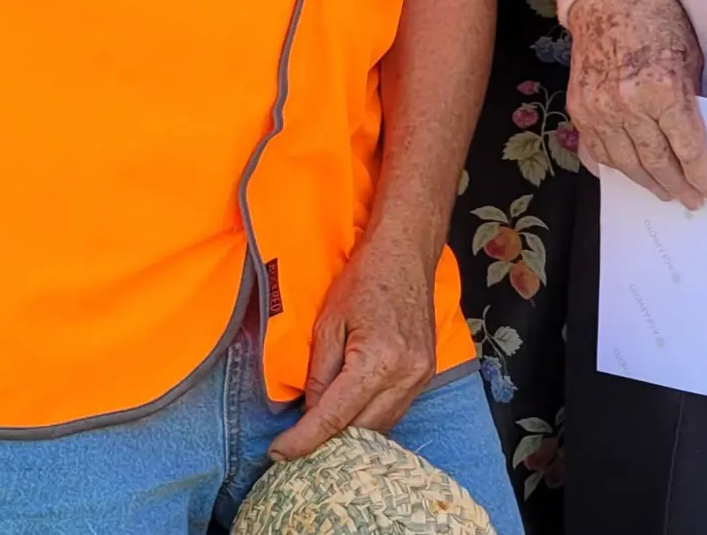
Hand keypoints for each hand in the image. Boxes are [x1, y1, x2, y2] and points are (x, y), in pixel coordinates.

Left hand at [270, 233, 437, 459]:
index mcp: (378, 360)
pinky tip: (350, 414)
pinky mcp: (426, 374)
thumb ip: (318, 373)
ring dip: (350, 434)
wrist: (406, 253)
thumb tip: (310, 411)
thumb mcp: (328, 324)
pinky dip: (370, 419)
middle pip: (361, 431)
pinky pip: (395, 412)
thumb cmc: (365, 279)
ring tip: (319, 432)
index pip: (335, 416)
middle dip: (326, 442)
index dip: (304, 440)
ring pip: (381, 428)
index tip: (279, 453)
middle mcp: (405, 375)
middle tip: (294, 443)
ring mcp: (421, 377)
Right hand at [566, 0, 706, 208]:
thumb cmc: (656, 18)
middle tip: (694, 199)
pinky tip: (634, 174)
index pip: (687, 147)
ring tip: (667, 194)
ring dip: (650, 183)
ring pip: (627, 164)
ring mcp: (599, 109)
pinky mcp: (580, 108)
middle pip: (658, 162)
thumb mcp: (689, 54)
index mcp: (661, 88)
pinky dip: (618, 167)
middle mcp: (627, 104)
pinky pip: (600, 150)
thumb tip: (703, 137)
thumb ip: (692, 98)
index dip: (703, 174)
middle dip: (680, 185)